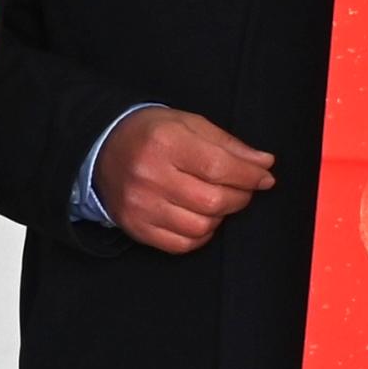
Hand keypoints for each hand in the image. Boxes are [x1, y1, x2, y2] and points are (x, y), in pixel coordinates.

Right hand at [94, 107, 274, 255]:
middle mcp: (150, 175)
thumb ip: (229, 144)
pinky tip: (199, 218)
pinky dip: (200, 234)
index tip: (264, 177)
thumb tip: (264, 164)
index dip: (250, 176)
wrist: (103, 148)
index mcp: (165, 142)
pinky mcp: (136, 227)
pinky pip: (182, 244)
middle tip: (242, 189)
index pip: (220, 167)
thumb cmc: (151, 134)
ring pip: (201, 226)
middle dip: (240, 197)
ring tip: (216, 201)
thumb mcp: (190, 124)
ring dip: (220, 216)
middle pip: (213, 200)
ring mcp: (141, 205)